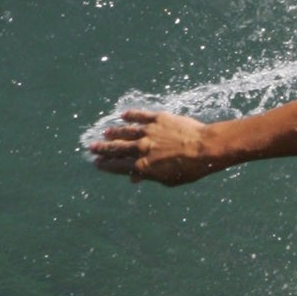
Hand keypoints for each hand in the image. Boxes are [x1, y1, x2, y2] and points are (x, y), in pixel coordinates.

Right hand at [90, 109, 215, 185]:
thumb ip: (150, 177)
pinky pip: (140, 116)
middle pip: (117, 148)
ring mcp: (149, 132)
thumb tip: (135, 178)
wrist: (205, 148)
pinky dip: (131, 115)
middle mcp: (141, 148)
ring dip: (114, 132)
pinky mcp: (158, 119)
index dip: (106, 165)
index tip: (97, 163)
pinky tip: (124, 115)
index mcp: (142, 166)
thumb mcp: (168, 180)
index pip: (118, 166)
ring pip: (125, 131)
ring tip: (106, 132)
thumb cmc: (190, 169)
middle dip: (102, 148)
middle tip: (91, 147)